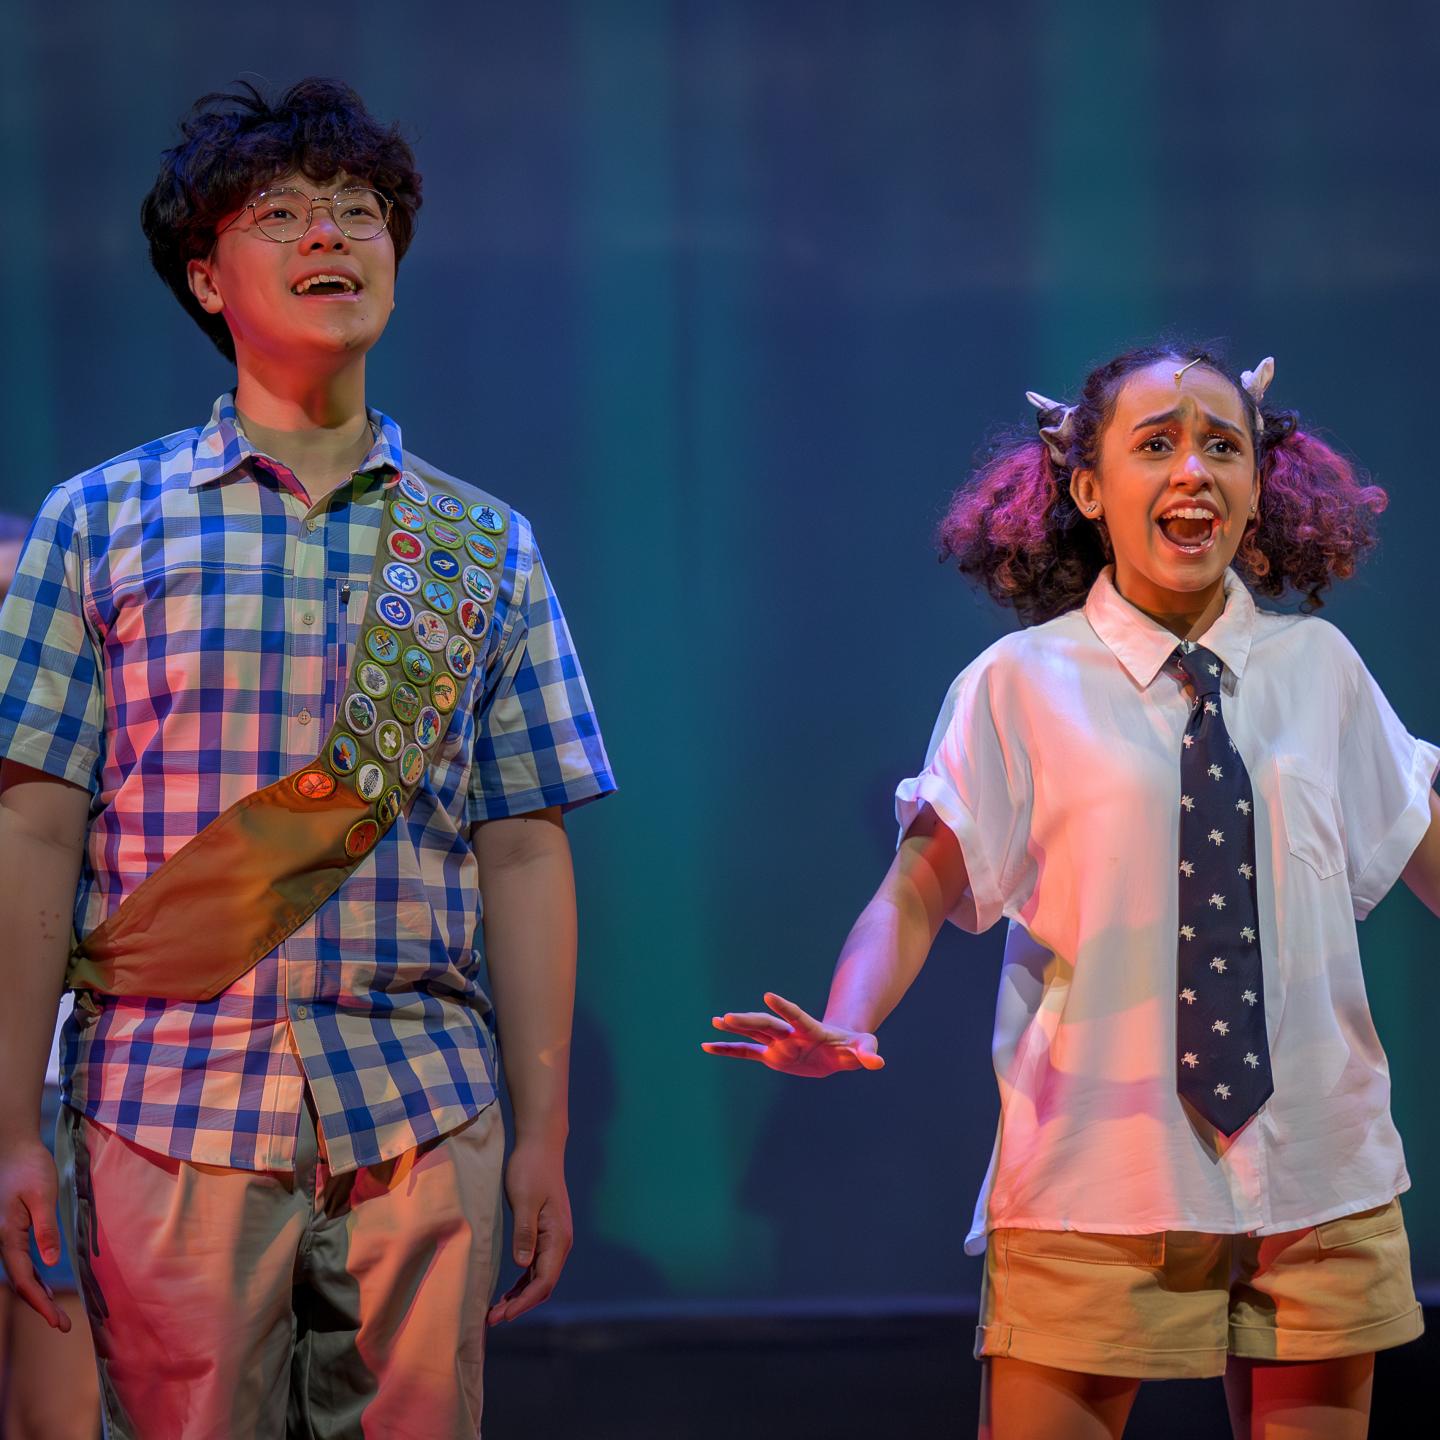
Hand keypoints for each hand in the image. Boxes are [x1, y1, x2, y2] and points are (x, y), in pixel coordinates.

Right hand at [0, 1133, 70, 1331]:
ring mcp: (6, 1237)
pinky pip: (21, 1262)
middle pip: (21, 1283)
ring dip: (36, 1295)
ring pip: (20, 1275)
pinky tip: (44, 1286)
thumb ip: (45, 1229)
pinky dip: (33, 1278)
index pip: (25, 1280)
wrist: (13, 1148)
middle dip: (39, 1306)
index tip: (57, 1322)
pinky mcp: (13, 1230)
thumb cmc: (28, 1168)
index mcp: (8, 1237)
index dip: (41, 1303)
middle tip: (62, 1326)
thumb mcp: (42, 1195)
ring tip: (56, 1315)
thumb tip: (52, 1263)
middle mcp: (3, 1241)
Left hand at [487, 1136, 572, 1325]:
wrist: (540, 1145)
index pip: (545, 1281)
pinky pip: (536, 1266)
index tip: (503, 1315)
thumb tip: (523, 1265)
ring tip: (496, 1311)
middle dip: (520, 1305)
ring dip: (520, 1296)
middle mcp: (560, 1241)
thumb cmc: (530, 1169)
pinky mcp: (545, 1233)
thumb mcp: (524, 1200)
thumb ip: (524, 1232)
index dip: (524, 1302)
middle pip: (543, 1284)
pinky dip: (523, 1282)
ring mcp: (554, 1238)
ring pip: (540, 1277)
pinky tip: (508, 1291)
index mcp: (558, 1237)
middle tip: (492, 1319)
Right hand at [702, 992, 884, 1077]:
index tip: (768, 995)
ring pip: (753, 1034)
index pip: (797, 1016)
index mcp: (811, 1030)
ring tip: (715, 1021)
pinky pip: (746, 1053)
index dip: (784, 1007)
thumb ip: (868, 1052)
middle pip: (767, 1025)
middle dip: (748, 1021)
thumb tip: (877, 1063)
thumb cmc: (854, 1047)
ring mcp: (778, 1043)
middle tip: (726, 1017)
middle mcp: (790, 1034)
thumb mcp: (864, 1048)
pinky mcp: (772, 1055)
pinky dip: (728, 1050)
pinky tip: (707, 1047)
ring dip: (735, 1029)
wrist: (838, 1049)